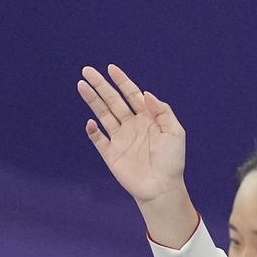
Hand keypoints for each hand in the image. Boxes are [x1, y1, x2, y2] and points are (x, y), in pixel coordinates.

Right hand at [77, 64, 196, 247]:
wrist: (162, 187)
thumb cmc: (172, 160)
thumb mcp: (175, 132)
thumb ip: (162, 111)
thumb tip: (145, 94)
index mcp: (147, 118)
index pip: (131, 94)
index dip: (122, 81)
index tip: (111, 68)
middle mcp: (131, 125)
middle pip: (112, 100)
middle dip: (100, 85)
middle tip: (87, 71)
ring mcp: (120, 139)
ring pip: (103, 115)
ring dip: (92, 100)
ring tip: (81, 85)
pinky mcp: (111, 154)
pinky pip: (98, 139)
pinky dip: (93, 131)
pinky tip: (91, 122)